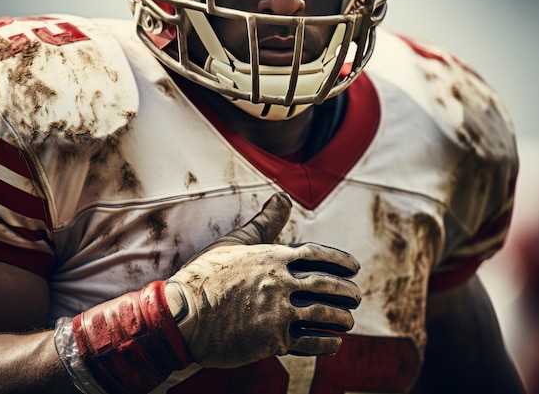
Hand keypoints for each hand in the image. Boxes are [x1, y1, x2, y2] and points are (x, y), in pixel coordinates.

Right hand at [165, 192, 361, 367]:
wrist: (181, 315)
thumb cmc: (204, 276)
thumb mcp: (234, 242)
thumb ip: (263, 222)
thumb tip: (282, 196)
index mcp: (272, 257)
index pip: (317, 255)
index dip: (340, 260)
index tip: (354, 267)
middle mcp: (279, 283)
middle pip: (327, 284)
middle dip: (347, 291)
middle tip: (357, 295)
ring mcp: (277, 312)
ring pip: (324, 314)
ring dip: (342, 317)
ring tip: (349, 320)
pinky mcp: (272, 339)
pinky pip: (310, 341)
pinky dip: (327, 342)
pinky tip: (334, 342)